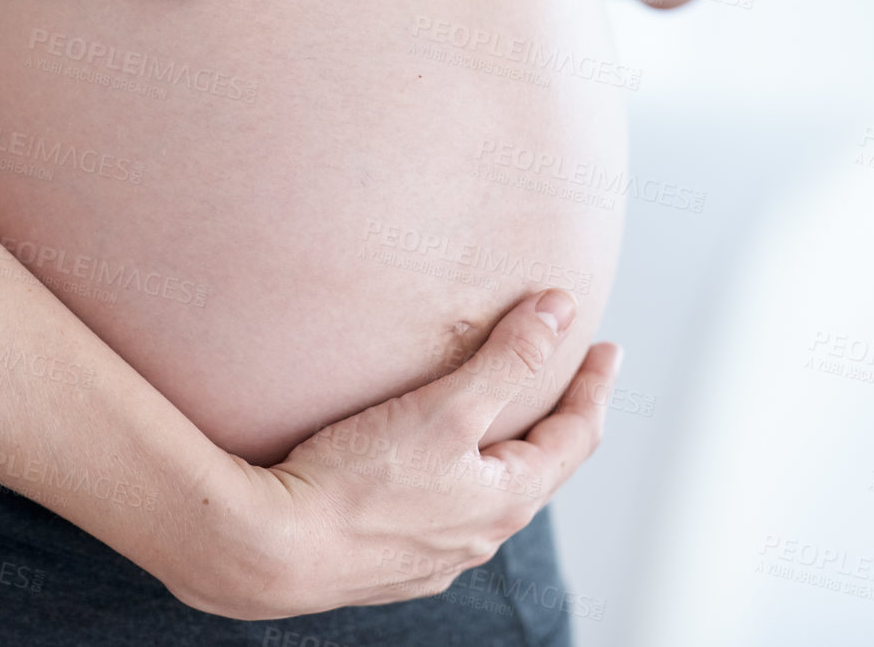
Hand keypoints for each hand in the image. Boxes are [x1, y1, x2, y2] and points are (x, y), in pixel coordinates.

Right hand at [168, 287, 621, 619]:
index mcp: (505, 501)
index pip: (575, 437)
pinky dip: (458, 477)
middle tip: (568, 377)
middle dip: (558, 419)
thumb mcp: (445, 408)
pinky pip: (443, 513)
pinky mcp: (389, 561)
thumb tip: (560, 311)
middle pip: (539, 469)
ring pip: (489, 495)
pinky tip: (432, 466)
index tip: (607, 350)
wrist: (267, 551)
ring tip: (504, 418)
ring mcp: (434, 556)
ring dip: (507, 451)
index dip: (594, 387)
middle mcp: (478, 537)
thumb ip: (508, 359)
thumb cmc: (354, 483)